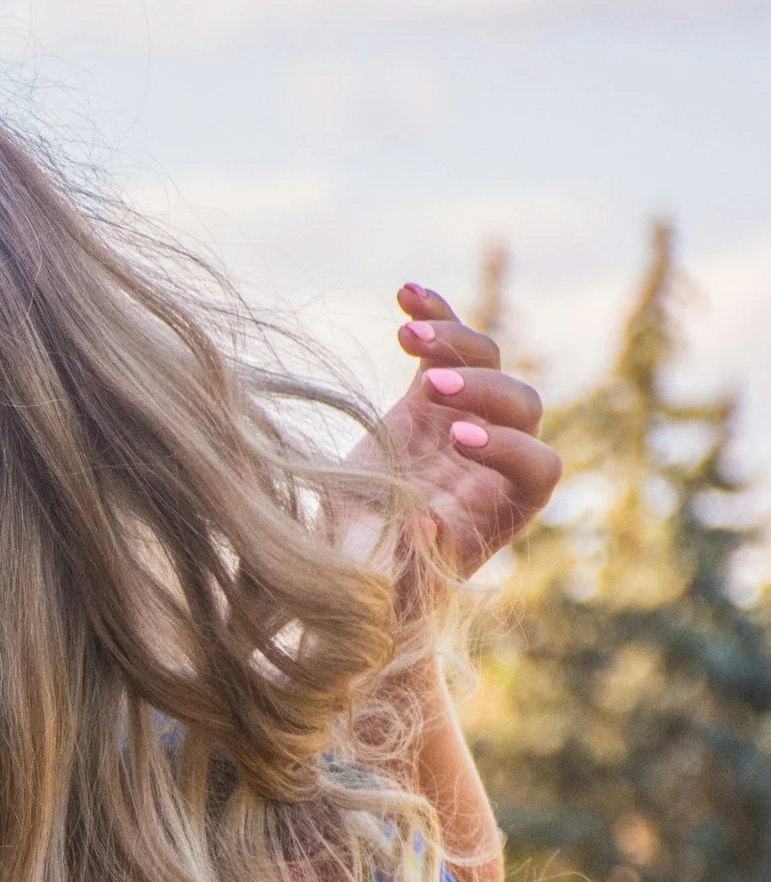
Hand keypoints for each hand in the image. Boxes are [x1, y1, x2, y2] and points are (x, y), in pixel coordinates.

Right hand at [353, 284, 561, 590]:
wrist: (349, 555)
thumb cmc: (376, 582)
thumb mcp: (387, 582)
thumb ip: (411, 561)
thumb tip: (429, 522)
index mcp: (506, 505)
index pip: (538, 463)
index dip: (507, 448)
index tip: (457, 441)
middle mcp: (497, 456)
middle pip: (521, 404)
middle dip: (482, 391)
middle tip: (432, 389)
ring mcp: (464, 418)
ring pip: (488, 363)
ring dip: (455, 343)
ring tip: (407, 336)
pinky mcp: (429, 398)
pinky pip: (445, 346)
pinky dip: (433, 316)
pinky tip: (405, 293)